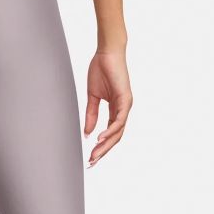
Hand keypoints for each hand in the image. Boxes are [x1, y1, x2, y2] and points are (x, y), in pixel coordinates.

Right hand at [83, 50, 132, 167]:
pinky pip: (119, 120)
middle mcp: (123, 110)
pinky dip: (110, 130)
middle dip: (103, 151)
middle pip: (115, 137)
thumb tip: (88, 132)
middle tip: (92, 161)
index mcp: (115, 109)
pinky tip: (101, 138)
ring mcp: (126, 105)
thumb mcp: (92, 97)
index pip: (110, 133)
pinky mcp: (125, 99)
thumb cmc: (101, 70)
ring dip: (106, 145)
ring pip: (118, 132)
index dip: (101, 146)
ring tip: (95, 154)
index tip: (90, 156)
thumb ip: (91, 115)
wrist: (107, 52)